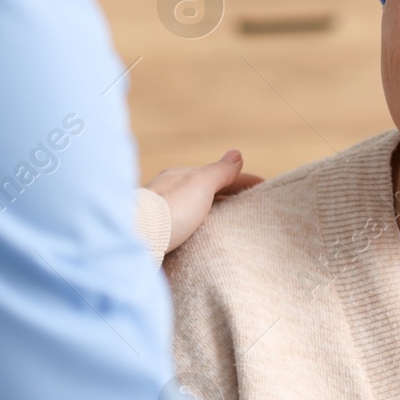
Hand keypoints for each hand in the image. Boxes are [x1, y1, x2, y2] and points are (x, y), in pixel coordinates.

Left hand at [144, 149, 262, 252]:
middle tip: (252, 210)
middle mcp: (168, 195)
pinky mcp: (157, 241)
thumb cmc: (167, 211)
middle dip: (227, 198)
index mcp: (179, 178)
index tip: (267, 188)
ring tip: (232, 231)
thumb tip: (236, 153)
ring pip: (193, 214)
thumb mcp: (199, 184)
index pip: (219, 175)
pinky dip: (197, 235)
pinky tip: (202, 246)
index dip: (244, 181)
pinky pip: (183, 234)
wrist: (131, 243)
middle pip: (205, 194)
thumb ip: (219, 171)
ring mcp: (161, 218)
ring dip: (211, 219)